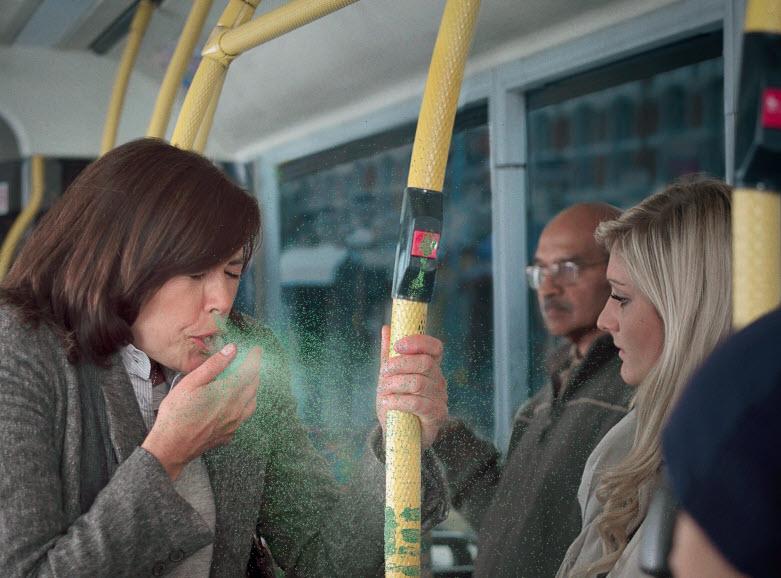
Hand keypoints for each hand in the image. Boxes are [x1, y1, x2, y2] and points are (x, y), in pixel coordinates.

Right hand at [142, 343, 260, 479]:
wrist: (171, 447)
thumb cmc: (177, 413)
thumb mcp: (191, 383)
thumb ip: (214, 365)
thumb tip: (232, 350)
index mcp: (229, 393)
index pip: (250, 371)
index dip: (255, 359)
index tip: (257, 350)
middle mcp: (237, 409)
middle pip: (254, 387)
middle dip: (255, 372)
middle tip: (252, 363)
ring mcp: (234, 423)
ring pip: (252, 403)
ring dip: (253, 389)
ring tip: (247, 381)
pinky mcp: (229, 434)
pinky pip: (244, 416)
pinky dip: (245, 405)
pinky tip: (236, 404)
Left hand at [376, 325, 447, 448]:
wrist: (397, 434)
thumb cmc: (395, 403)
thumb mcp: (389, 377)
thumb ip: (389, 355)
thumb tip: (387, 328)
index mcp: (430, 367)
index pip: (435, 347)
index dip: (418, 342)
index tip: (398, 346)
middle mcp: (439, 380)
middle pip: (425, 363)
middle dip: (399, 365)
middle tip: (383, 373)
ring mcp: (440, 398)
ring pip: (419, 383)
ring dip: (395, 385)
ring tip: (383, 391)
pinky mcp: (437, 416)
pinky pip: (418, 404)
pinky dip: (398, 401)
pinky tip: (387, 402)